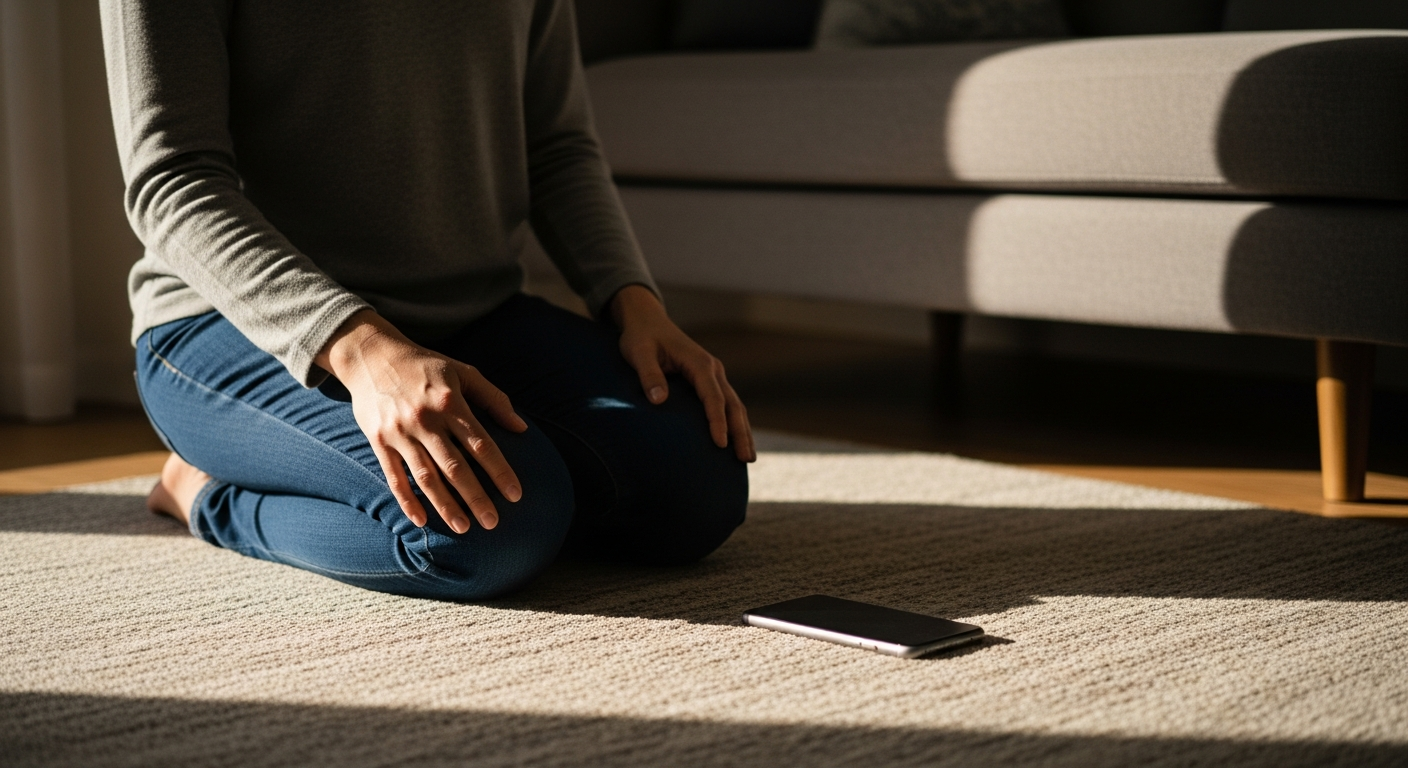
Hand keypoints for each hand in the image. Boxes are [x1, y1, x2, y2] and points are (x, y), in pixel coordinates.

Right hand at [315, 310, 526, 531]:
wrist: (370, 355)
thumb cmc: (425, 365)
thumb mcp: (463, 372)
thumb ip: (494, 399)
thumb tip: (522, 428)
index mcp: (449, 402)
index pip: (481, 444)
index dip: (500, 471)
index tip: (515, 495)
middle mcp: (425, 420)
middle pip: (455, 467)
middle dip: (476, 497)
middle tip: (493, 522)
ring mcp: (400, 433)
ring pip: (426, 477)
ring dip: (445, 505)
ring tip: (464, 527)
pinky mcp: (379, 441)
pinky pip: (394, 477)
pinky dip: (407, 501)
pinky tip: (421, 521)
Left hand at [610, 285, 755, 461]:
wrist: (646, 320)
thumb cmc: (641, 337)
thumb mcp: (639, 352)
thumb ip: (649, 375)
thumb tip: (658, 400)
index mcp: (699, 363)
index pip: (712, 397)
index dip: (717, 421)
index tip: (719, 444)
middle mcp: (713, 369)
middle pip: (732, 404)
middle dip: (741, 432)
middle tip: (746, 459)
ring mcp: (714, 374)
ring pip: (734, 405)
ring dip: (742, 430)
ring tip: (748, 458)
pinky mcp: (709, 380)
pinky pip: (726, 403)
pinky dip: (734, 423)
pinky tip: (734, 442)